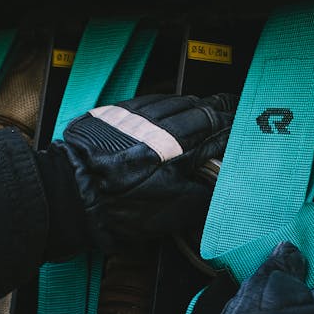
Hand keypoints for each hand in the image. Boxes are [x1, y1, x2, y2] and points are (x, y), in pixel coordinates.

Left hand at [56, 93, 234, 246]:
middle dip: (219, 108)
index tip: (244, 131)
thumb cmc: (119, 208)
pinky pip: (147, 100)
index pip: (218, 131)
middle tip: (232, 108)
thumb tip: (220, 188)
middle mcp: (160, 126)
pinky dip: (164, 102)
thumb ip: (202, 196)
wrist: (69, 195)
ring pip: (175, 100)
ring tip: (203, 106)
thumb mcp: (171, 213)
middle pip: (200, 108)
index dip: (234, 130)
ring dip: (193, 103)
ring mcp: (136, 116)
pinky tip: (167, 106)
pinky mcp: (114, 113)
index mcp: (178, 149)